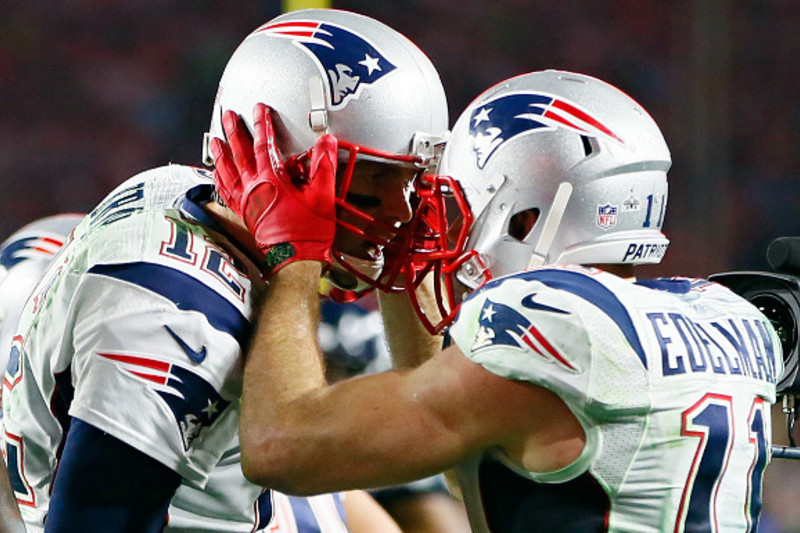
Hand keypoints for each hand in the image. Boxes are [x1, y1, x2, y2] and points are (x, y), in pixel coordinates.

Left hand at [210, 103, 337, 277]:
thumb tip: (326, 142)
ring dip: (221, 153)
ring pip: (227, 171)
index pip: (265, 144)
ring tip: (215, 139)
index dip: (263, 123)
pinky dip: (219, 179)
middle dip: (235, 131)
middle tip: (229, 116)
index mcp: (272, 180)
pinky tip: (216, 173)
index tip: (259, 109)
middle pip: (240, 153)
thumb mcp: (322, 196)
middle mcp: (254, 188)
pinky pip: (226, 192)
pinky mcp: (244, 214)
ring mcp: (246, 201)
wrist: (295, 260)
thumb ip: (324, 166)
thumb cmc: (308, 232)